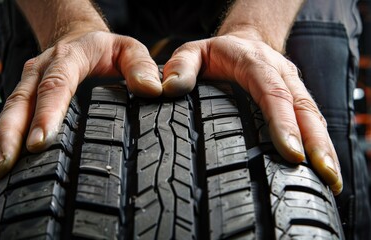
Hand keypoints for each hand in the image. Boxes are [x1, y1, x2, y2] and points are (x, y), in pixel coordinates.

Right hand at [0, 31, 161, 188]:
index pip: (55, 86)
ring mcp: (29, 83)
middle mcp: (41, 70)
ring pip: (9, 112)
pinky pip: (9, 117)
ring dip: (1, 143)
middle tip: (6, 167)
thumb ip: (141, 66)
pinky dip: (2, 141)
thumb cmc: (105, 49)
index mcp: (68, 58)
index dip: (46, 113)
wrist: (78, 36)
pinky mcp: (24, 94)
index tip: (40, 142)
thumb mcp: (128, 49)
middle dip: (11, 136)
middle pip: (21, 101)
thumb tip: (151, 90)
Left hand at [160, 33, 341, 194]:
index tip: (292, 153)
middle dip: (316, 142)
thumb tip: (170, 89)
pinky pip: (313, 119)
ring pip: (314, 115)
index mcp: (254, 62)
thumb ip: (181, 67)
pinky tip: (325, 168)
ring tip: (332, 179)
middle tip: (324, 174)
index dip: (283, 122)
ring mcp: (292, 86)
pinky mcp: (297, 98)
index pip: (272, 92)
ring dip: (325, 147)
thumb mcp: (192, 53)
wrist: (241, 41)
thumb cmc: (214, 54)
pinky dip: (322, 143)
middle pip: (303, 107)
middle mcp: (279, 73)